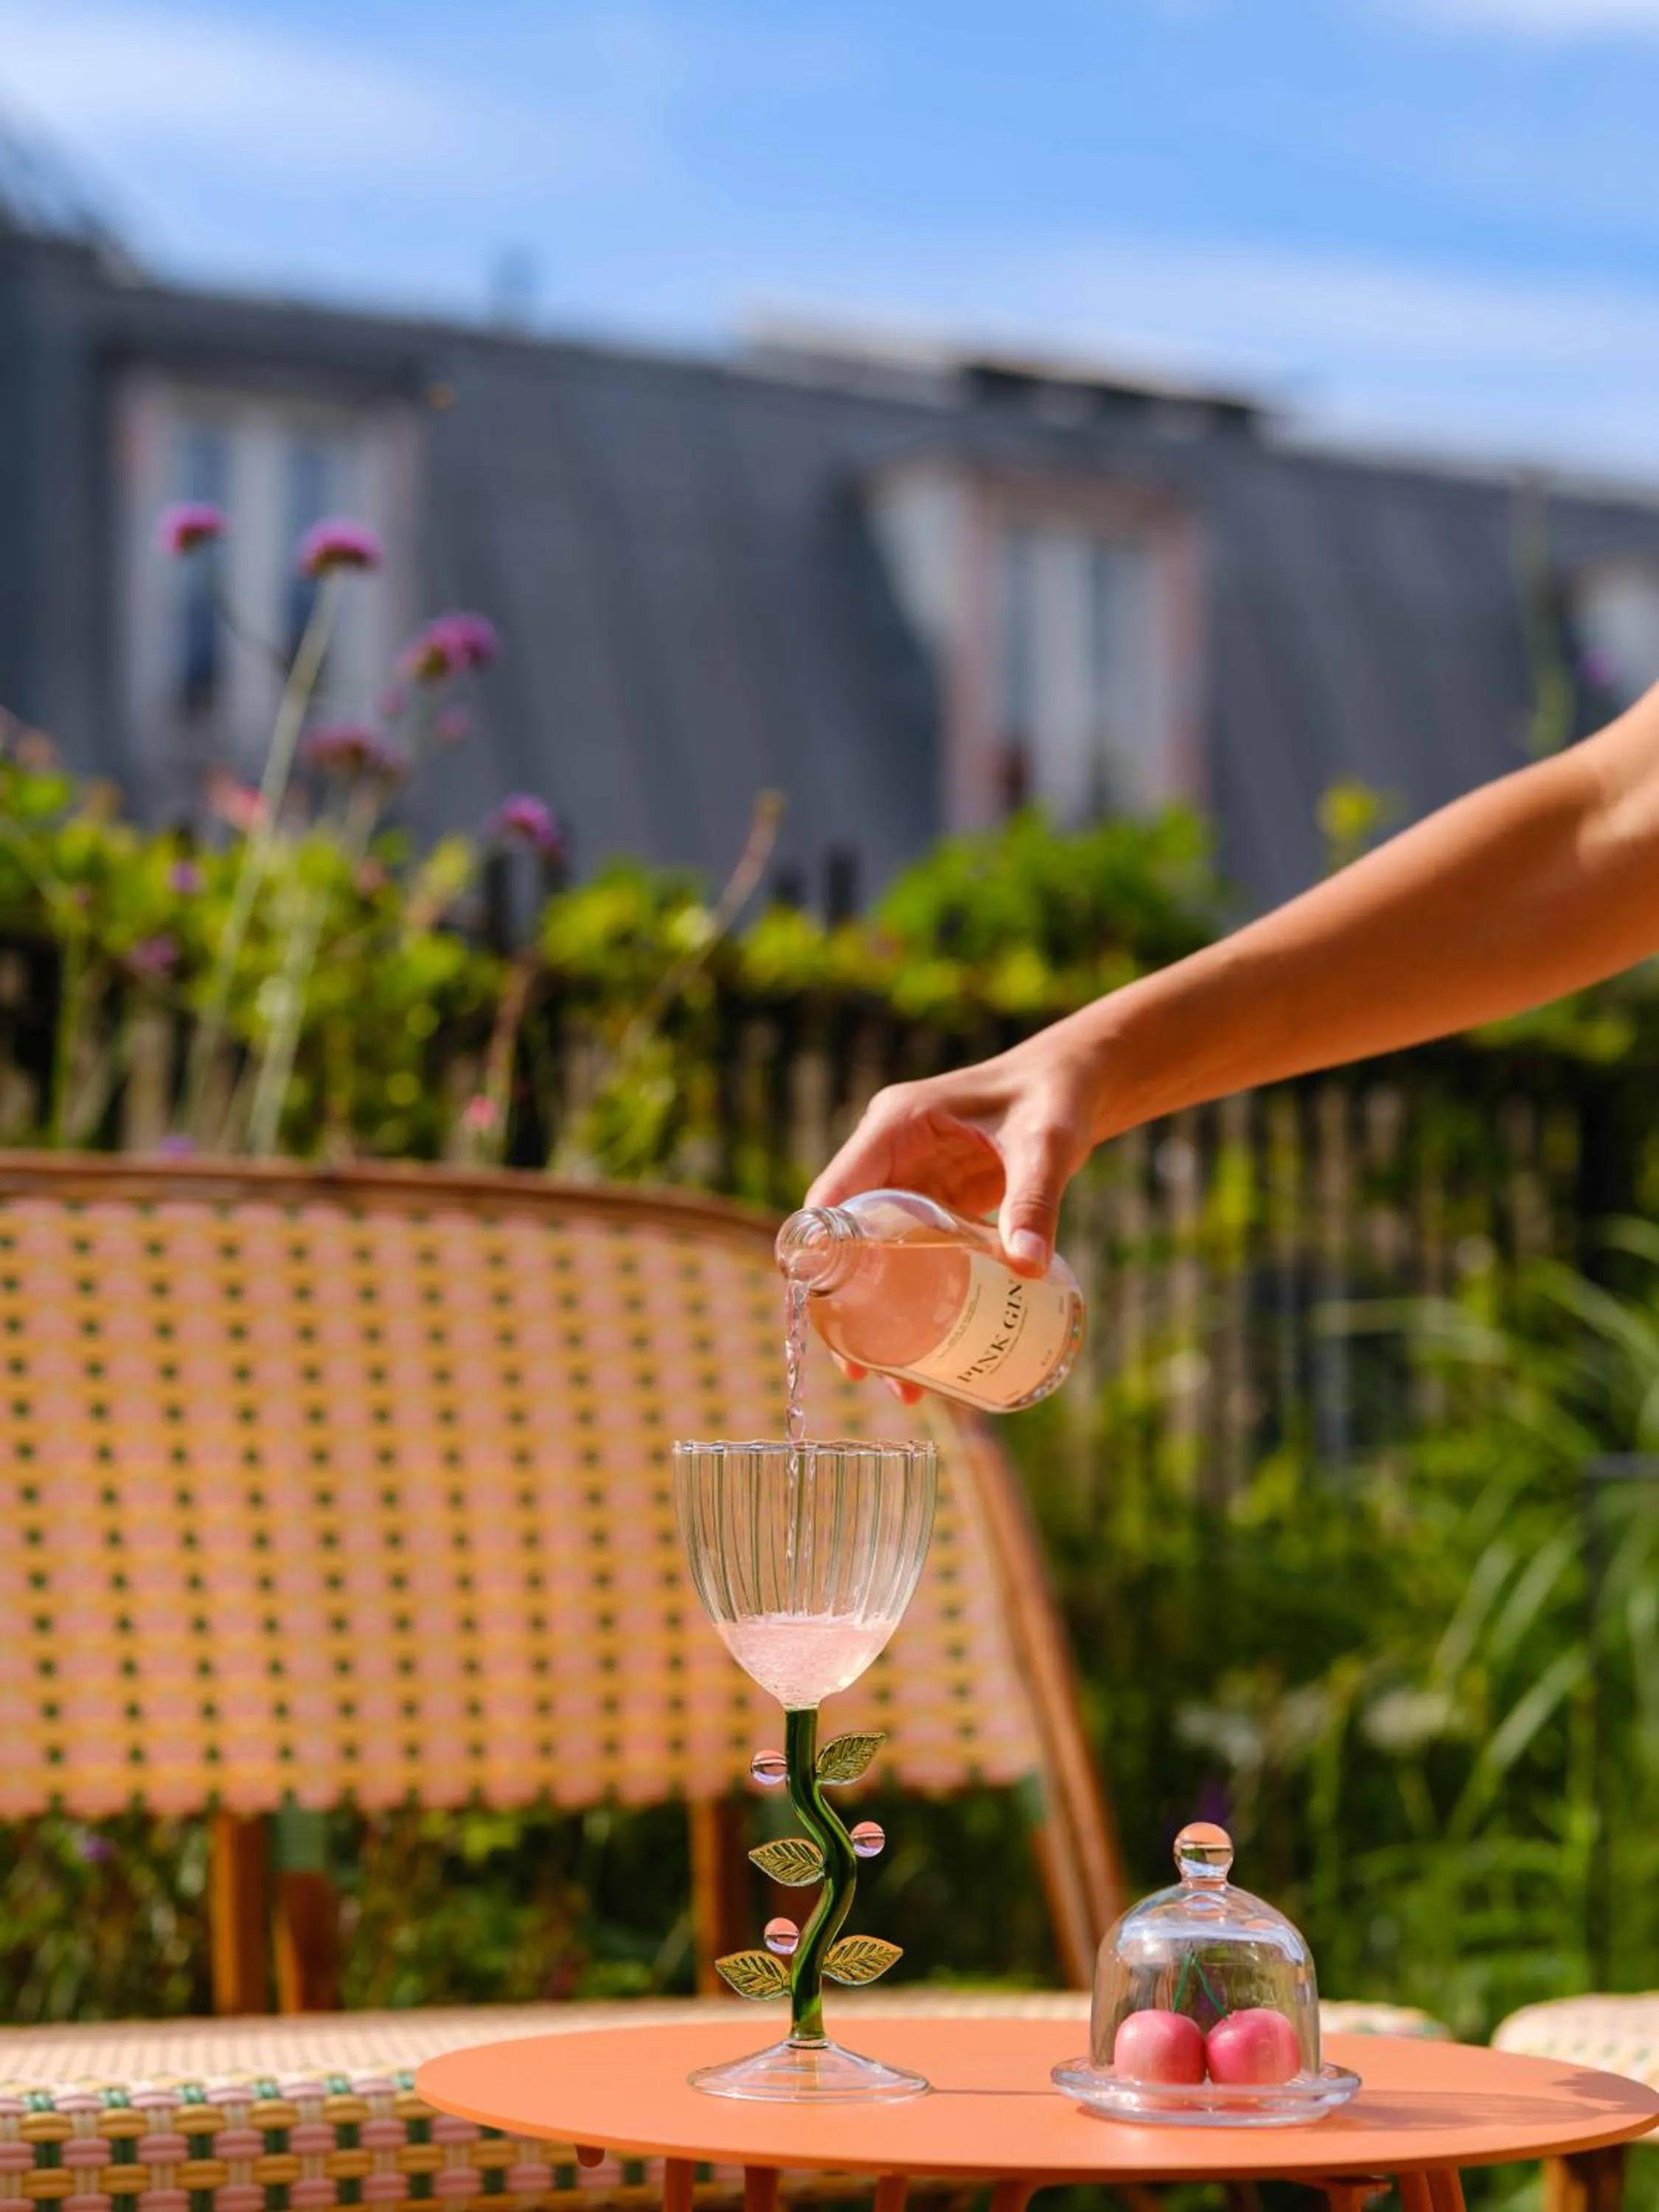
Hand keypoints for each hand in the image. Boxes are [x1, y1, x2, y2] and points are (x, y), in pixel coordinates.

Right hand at [803, 1030, 1102, 1399]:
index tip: (821, 1314)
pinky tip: (930, 1346)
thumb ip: (1035, 1202)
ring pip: (876, 1253)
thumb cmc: (1056, 1097)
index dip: (818, 1251)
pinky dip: (914, 1297)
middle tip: (860, 1369)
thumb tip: (1029, 1270)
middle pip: (847, 1235)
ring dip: (879, 1311)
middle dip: (847, 1304)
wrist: (1079, 1083)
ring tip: (896, 1379)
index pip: (834, 1193)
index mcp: (895, 1126)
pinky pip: (912, 1254)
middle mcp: (890, 1152)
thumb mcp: (1046, 1147)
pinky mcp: (938, 1199)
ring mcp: (912, 1177)